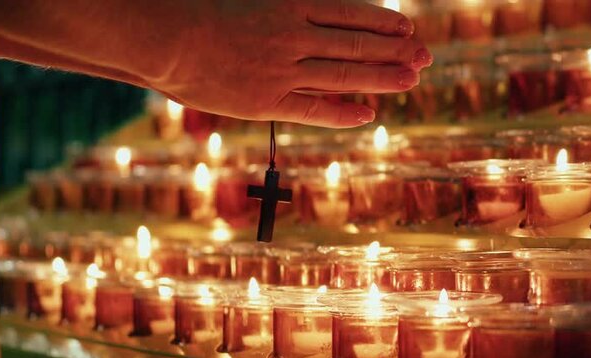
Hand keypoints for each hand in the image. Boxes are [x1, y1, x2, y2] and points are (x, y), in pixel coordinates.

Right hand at [150, 0, 431, 127]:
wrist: (164, 37)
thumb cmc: (200, 9)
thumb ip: (287, 7)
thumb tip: (315, 14)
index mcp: (288, 2)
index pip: (350, 12)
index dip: (383, 21)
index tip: (408, 27)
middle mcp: (293, 34)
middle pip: (356, 43)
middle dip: (395, 49)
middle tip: (425, 55)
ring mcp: (282, 69)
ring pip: (344, 73)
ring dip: (382, 77)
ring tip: (411, 80)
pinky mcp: (266, 100)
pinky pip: (314, 108)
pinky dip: (343, 111)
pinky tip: (368, 114)